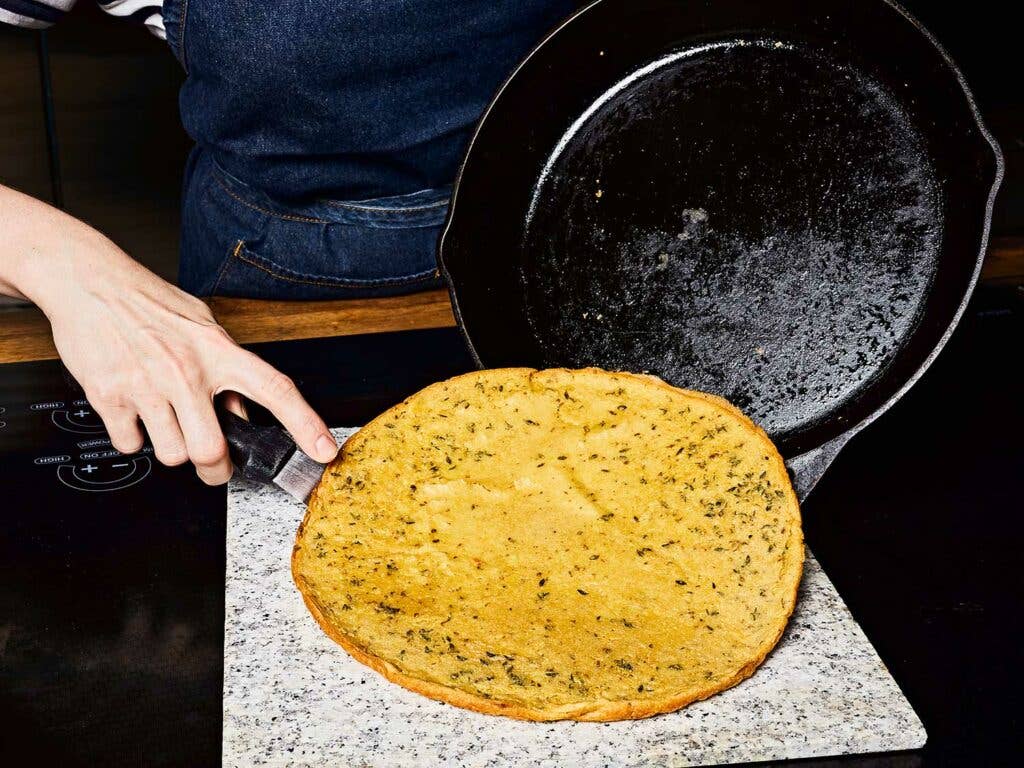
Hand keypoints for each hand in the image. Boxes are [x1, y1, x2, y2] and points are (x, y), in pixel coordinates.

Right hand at [25, 235, 337, 484]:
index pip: (276, 390)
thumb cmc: (148, 301)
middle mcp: (186, 370)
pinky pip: (131, 445)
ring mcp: (147, 386)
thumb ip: (226, 369)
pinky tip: (134, 413)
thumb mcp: (202, 326)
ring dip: (171, 449)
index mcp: (218, 351)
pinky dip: (134, 439)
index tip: (324, 450)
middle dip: (215, 469)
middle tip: (213, 466)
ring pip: (172, 454)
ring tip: (165, 420)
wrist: (88, 282)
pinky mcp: (110, 397)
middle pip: (212, 450)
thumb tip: (242, 412)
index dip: (306, 424)